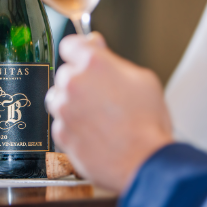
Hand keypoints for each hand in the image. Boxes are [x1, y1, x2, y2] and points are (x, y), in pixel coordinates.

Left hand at [46, 33, 173, 192]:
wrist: (144, 161)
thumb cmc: (148, 122)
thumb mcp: (142, 79)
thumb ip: (113, 60)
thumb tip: (97, 46)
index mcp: (94, 63)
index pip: (70, 44)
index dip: (78, 51)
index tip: (82, 57)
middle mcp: (74, 83)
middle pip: (65, 73)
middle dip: (80, 82)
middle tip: (101, 96)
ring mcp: (64, 109)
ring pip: (59, 99)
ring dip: (72, 104)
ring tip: (97, 117)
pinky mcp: (60, 133)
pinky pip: (61, 124)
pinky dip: (73, 128)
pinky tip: (94, 134)